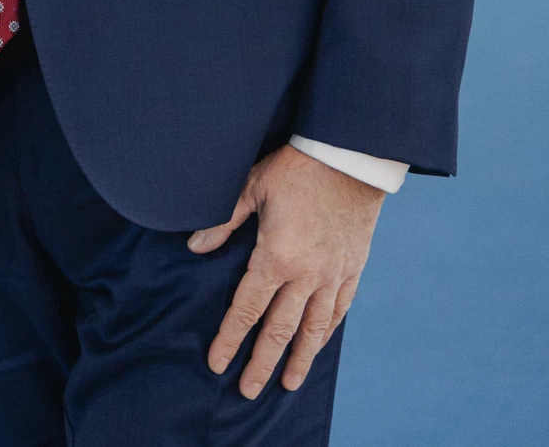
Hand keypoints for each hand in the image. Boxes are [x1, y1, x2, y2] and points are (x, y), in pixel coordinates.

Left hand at [191, 143, 382, 398]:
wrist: (350, 158)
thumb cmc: (295, 169)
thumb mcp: (249, 187)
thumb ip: (222, 222)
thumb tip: (195, 247)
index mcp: (276, 257)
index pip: (246, 309)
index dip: (230, 339)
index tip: (217, 363)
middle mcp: (306, 275)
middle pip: (280, 330)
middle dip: (261, 363)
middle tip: (249, 391)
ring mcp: (333, 275)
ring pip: (315, 329)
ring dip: (300, 359)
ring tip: (288, 383)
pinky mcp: (353, 268)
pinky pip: (340, 309)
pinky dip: (327, 331)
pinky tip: (318, 344)